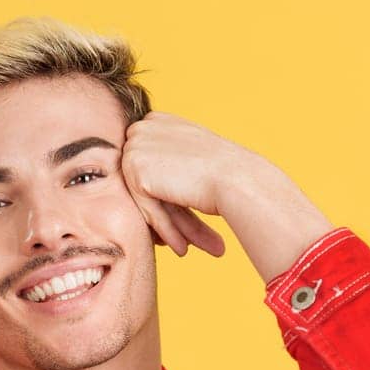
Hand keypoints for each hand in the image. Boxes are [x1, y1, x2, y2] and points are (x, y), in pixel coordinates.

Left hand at [120, 111, 266, 258]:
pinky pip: (146, 209)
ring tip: (186, 248)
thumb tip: (155, 188)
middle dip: (166, 216)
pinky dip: (164, 229)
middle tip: (184, 242)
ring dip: (168, 227)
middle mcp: (144, 128)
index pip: (151, 169)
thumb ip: (170, 167)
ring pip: (146, 200)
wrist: (235, 178)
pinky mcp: (134, 168)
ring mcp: (137, 146)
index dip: (164, 200)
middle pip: (147, 185)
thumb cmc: (225, 173)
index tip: (180, 223)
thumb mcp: (193, 160)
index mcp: (158, 121)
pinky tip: (182, 249)